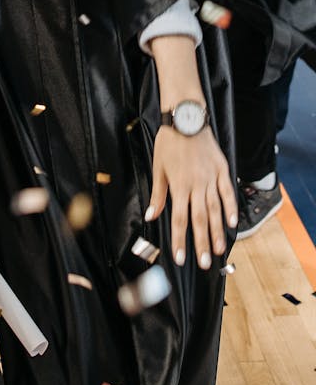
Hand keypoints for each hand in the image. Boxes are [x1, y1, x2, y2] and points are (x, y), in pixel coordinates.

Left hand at [145, 127, 236, 268]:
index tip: (181, 258)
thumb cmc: (168, 143)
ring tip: (218, 250)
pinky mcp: (221, 170)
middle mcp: (196, 185)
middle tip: (204, 264)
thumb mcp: (158, 168)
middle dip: (201, 243)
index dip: (180, 240)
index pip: (179, 219)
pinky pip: (227, 192)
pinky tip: (232, 223)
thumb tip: (151, 215)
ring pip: (215, 210)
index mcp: (178, 186)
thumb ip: (158, 194)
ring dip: (216, 231)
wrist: (186, 120)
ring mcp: (210, 178)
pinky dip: (230, 208)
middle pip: (199, 219)